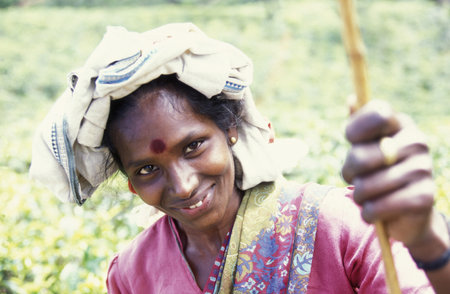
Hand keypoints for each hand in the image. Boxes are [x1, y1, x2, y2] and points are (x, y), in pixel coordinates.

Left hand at [342, 100, 434, 247]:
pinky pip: (376, 207)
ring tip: (368, 196)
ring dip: (359, 197)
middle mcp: (416, 141)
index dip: (356, 129)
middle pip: (359, 157)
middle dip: (349, 173)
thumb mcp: (367, 147)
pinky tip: (376, 211)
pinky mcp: (424, 197)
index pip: (377, 113)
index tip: (351, 140)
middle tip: (356, 178)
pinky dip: (368, 213)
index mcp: (401, 124)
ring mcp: (423, 168)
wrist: (409, 213)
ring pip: (364, 187)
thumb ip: (359, 126)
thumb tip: (351, 100)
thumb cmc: (379, 172)